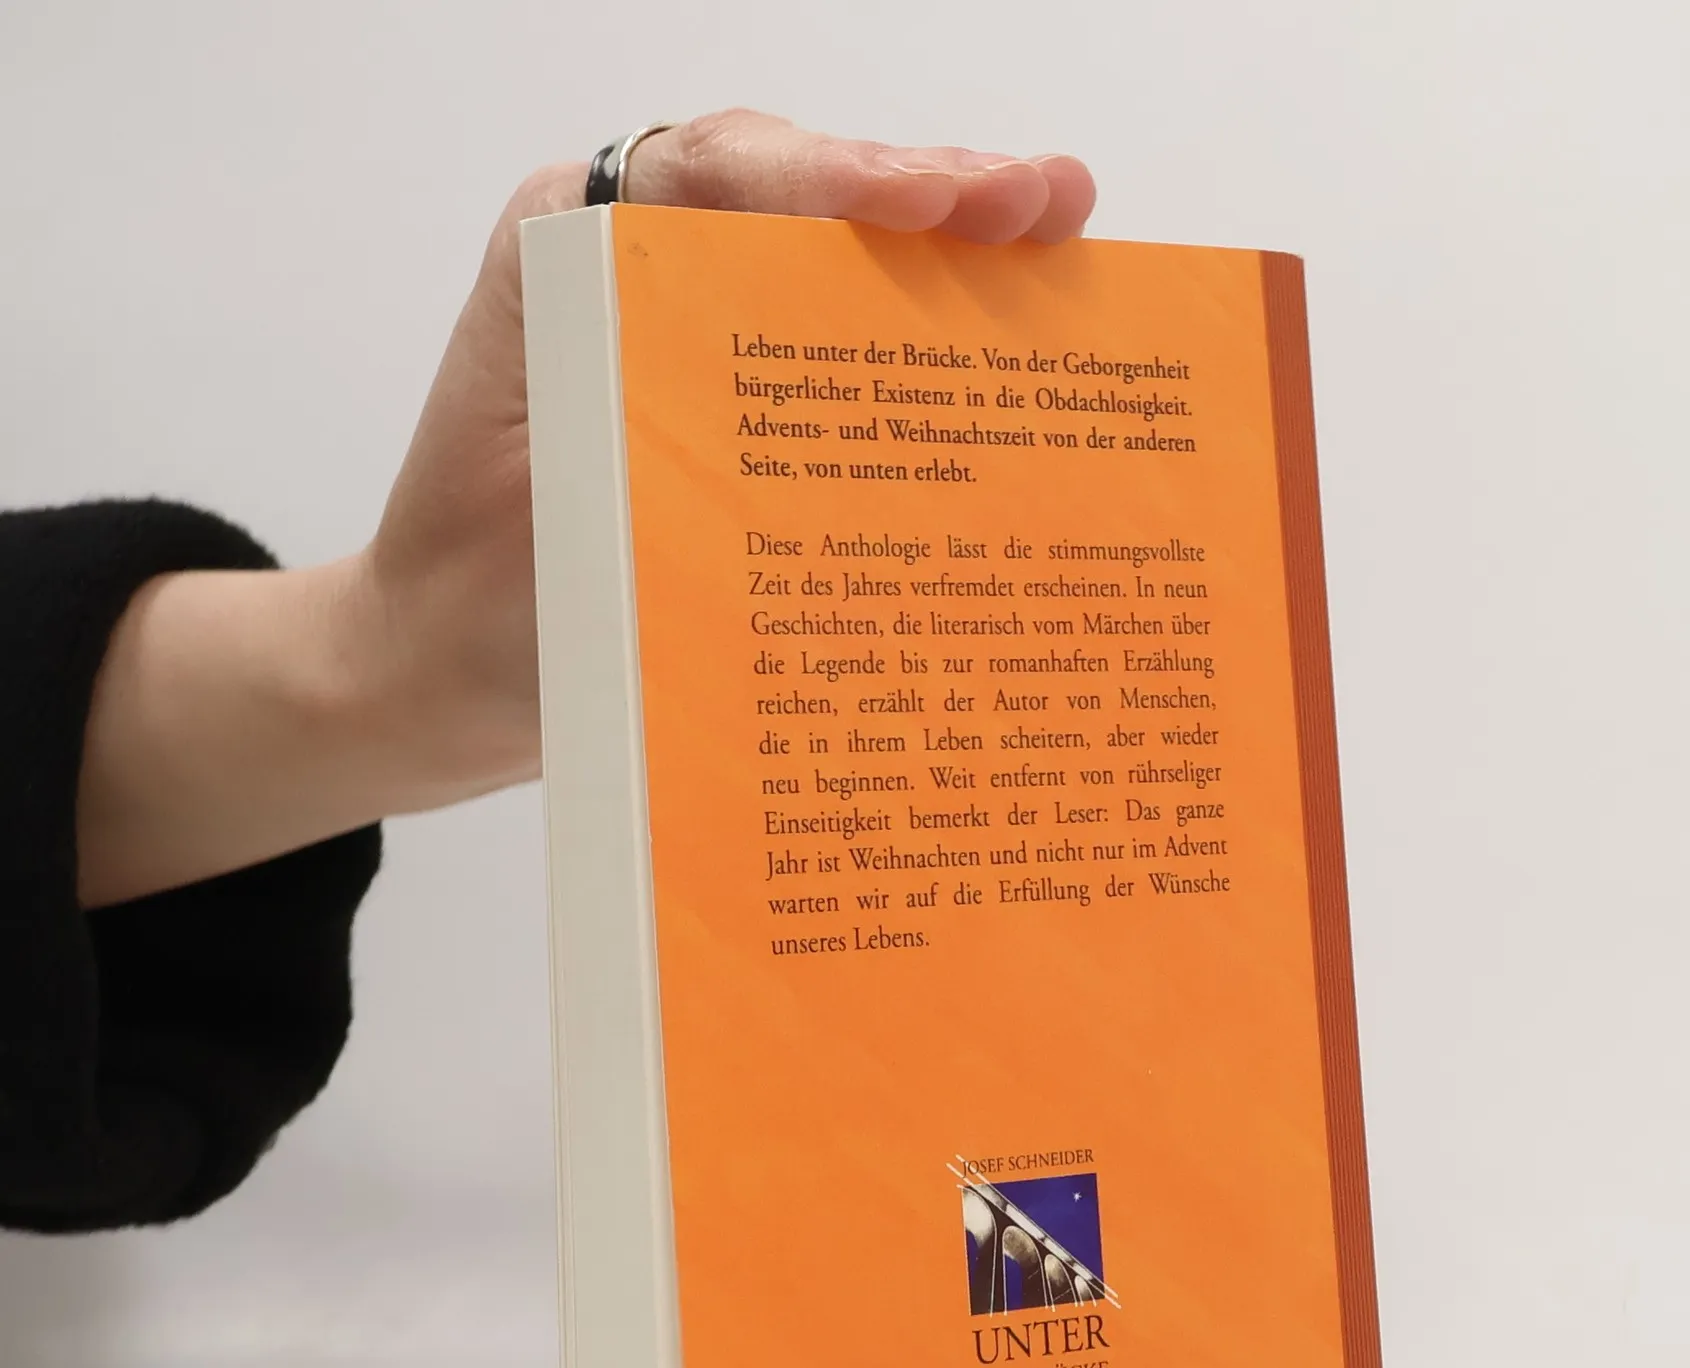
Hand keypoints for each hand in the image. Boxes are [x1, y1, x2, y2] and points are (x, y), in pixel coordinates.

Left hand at [78, 112, 1096, 905]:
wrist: (442, 682)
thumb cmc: (474, 615)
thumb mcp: (553, 535)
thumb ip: (649, 471)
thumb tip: (813, 465)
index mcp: (569, 261)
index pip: (708, 176)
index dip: (827, 176)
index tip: (925, 205)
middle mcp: (637, 273)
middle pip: (797, 194)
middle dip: (931, 191)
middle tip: (1050, 203)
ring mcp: (696, 335)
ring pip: (835, 259)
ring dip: (953, 248)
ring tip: (1060, 229)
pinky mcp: (741, 409)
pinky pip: (842, 352)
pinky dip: (932, 339)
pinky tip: (1019, 331)